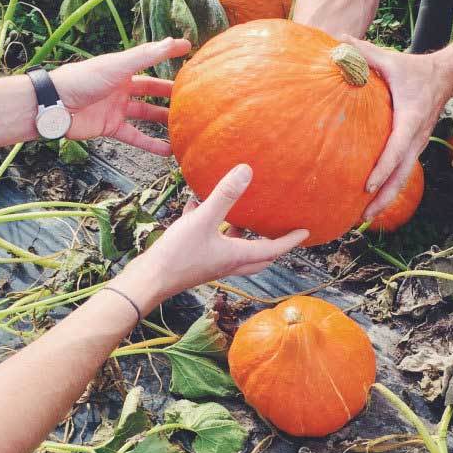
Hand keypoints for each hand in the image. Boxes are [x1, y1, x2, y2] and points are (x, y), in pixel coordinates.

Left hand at [51, 38, 188, 157]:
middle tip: (192, 98)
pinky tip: (167, 151)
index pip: (152, 59)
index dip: (169, 55)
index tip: (190, 51)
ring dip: (163, 120)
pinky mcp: (110, 128)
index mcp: (124, 67)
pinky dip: (150, 144)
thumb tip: (175, 42)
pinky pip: (134, 136)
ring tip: (184, 126)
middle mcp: (122, 87)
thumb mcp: (119, 65)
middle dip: (170, 94)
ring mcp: (117, 108)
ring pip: (146, 114)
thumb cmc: (84, 79)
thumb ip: (147, 55)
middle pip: (151, 90)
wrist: (57, 106)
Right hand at [125, 163, 307, 308]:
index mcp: (235, 256)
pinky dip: (212, 227)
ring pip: (234, 252)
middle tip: (281, 233)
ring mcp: (209, 263)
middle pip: (257, 258)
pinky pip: (210, 242)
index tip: (305, 231)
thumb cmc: (177, 256)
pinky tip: (199, 205)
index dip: (290, 240)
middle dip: (271, 247)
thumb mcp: (203, 221)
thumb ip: (225, 195)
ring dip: (243, 237)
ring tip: (245, 217)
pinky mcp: (193, 260)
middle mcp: (226, 262)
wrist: (146, 282)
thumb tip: (247, 170)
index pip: (272, 250)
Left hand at [353, 38, 451, 220]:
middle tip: (363, 217)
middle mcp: (417, 137)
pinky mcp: (415, 149)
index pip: (397, 148)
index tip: (367, 185)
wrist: (446, 76)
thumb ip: (364, 53)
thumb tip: (338, 41)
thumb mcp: (391, 59)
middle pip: (402, 175)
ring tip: (364, 219)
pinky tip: (371, 202)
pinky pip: (402, 173)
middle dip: (384, 197)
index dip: (383, 168)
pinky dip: (389, 189)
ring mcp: (417, 145)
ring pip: (403, 179)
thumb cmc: (414, 69)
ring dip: (386, 199)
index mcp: (411, 118)